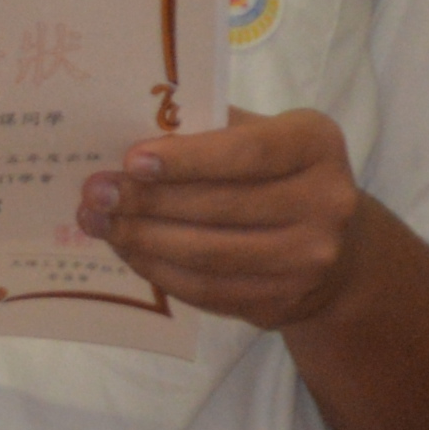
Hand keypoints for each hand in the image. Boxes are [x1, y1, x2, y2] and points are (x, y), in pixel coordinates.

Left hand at [79, 107, 365, 328]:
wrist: (334, 246)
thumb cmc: (271, 171)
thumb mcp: (255, 133)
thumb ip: (204, 128)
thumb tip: (121, 133)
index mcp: (315, 144)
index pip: (248, 151)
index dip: (186, 159)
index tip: (130, 161)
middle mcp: (327, 202)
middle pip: (220, 206)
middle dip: (146, 201)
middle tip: (94, 193)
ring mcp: (311, 259)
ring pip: (209, 254)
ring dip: (142, 239)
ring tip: (97, 222)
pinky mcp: (285, 301)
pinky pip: (208, 290)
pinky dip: (159, 270)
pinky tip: (127, 250)